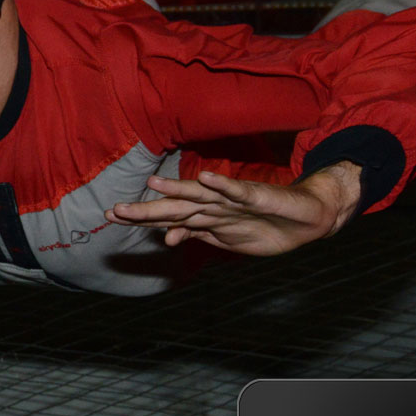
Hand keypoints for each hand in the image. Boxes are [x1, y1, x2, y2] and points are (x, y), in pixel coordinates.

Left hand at [104, 161, 361, 255]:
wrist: (306, 218)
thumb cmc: (264, 226)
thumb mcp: (225, 238)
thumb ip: (196, 233)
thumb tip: (167, 238)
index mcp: (204, 216)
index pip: (166, 216)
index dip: (140, 217)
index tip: (109, 217)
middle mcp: (213, 205)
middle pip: (174, 207)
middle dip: (146, 210)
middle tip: (115, 211)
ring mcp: (232, 200)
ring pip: (200, 195)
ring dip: (177, 189)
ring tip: (152, 183)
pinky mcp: (256, 197)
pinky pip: (238, 191)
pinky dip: (222, 185)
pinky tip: (207, 178)